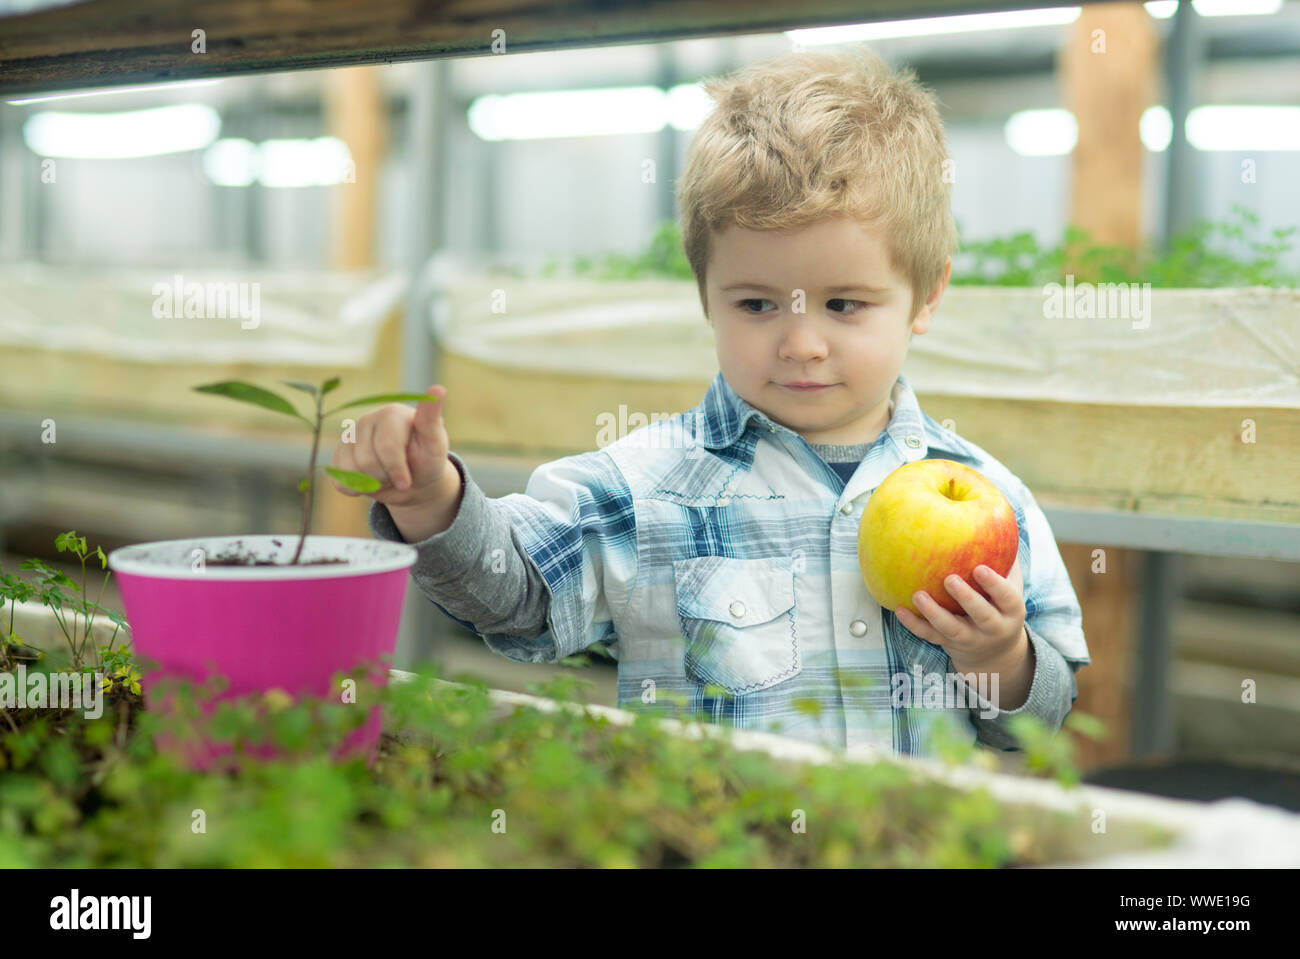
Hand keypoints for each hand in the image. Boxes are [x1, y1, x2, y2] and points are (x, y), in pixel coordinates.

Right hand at [328, 384, 452, 508]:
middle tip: (402, 474)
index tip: (405, 483)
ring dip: (373, 483)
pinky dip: (356, 489)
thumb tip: (439, 388)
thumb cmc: (427, 459)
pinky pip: (339, 479)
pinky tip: (371, 480)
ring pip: (351, 471)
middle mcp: (367, 421)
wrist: (414, 481)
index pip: (387, 446)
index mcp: (391, 414)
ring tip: (388, 474)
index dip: (395, 468)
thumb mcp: (436, 443)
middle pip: (366, 462)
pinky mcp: (339, 454)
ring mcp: (350, 436)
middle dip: (387, 477)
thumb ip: (431, 419)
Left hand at [894, 559, 1026, 672]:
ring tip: (917, 595)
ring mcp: (970, 638)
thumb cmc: (999, 602)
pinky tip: (899, 609)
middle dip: (966, 599)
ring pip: (952, 629)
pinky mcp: (949, 643)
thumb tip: (996, 515)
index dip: (995, 584)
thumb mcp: (1010, 584)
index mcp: (1010, 610)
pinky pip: (930, 636)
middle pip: (981, 615)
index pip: (1006, 597)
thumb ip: (1004, 557)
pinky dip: (914, 624)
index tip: (980, 568)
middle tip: (949, 579)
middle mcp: (993, 627)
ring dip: (934, 613)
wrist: (994, 649)